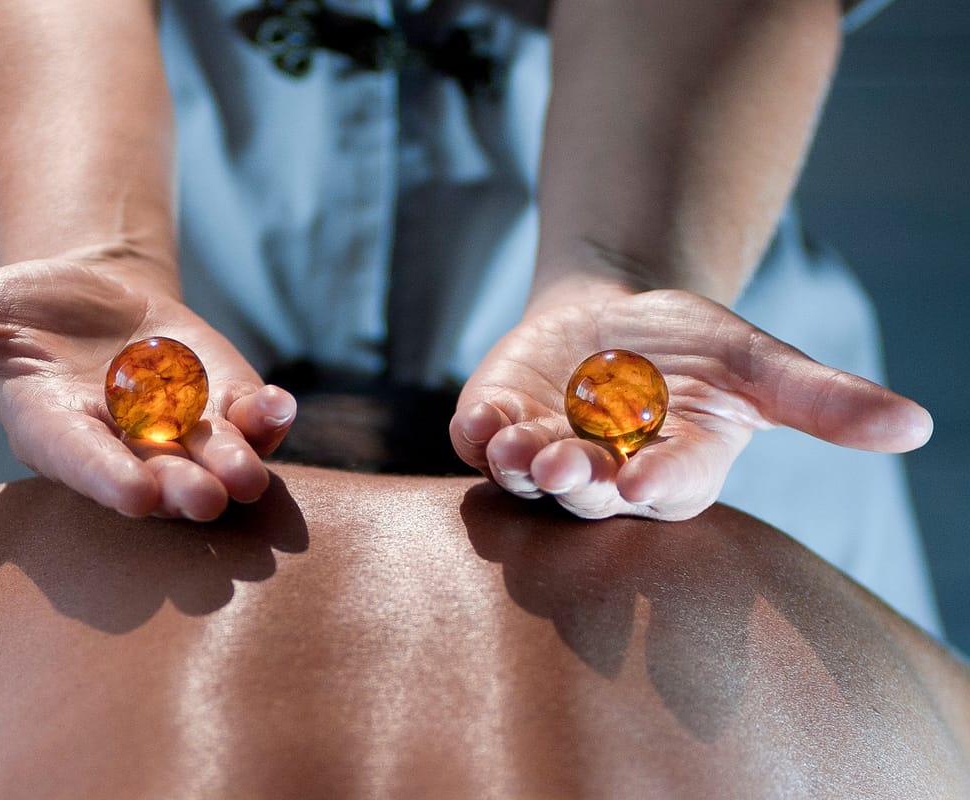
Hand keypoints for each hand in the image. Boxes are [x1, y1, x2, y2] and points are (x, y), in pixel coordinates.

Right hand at [0, 252, 295, 520]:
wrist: (90, 303)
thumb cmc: (20, 315)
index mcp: (59, 433)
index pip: (83, 463)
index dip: (108, 478)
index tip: (136, 497)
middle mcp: (125, 444)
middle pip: (158, 474)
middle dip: (182, 486)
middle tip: (206, 498)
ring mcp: (182, 427)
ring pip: (214, 454)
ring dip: (238, 460)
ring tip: (252, 465)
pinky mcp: (224, 400)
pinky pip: (252, 416)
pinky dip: (269, 415)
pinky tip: (282, 406)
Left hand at [451, 287, 931, 519]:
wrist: (616, 316)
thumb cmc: (693, 348)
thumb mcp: (757, 364)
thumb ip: (822, 399)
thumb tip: (919, 426)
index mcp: (673, 470)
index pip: (671, 486)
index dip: (659, 481)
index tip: (644, 479)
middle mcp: (606, 474)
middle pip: (591, 490)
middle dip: (578, 480)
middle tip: (565, 469)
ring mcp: (546, 450)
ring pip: (529, 473)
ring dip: (520, 464)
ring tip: (516, 449)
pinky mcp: (499, 421)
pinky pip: (480, 437)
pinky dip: (476, 432)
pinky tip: (477, 421)